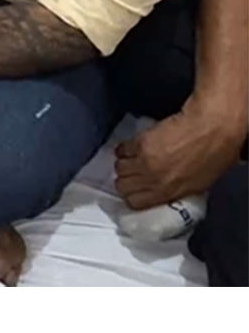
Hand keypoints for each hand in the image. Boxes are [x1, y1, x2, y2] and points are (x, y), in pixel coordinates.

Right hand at [114, 99, 245, 210]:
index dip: (132, 196)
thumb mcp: (197, 184)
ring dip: (125, 163)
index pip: (134, 202)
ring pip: (118, 167)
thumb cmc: (214, 156)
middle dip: (126, 180)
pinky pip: (122, 149)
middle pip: (122, 185)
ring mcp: (144, 161)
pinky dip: (125, 148)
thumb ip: (174, 189)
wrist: (212, 130)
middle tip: (133, 173)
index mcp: (169, 192)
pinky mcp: (140, 143)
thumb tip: (161, 189)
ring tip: (135, 157)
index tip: (135, 190)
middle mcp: (153, 179)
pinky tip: (134, 145)